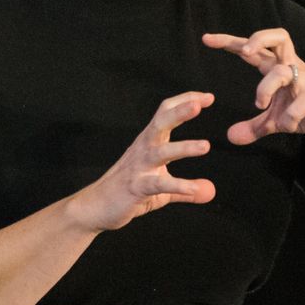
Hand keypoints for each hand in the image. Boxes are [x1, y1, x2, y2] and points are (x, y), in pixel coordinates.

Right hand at [68, 91, 216, 231]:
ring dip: (183, 147)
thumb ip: (185, 189)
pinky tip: (195, 188)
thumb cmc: (126, 192)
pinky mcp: (136, 187)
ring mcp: (138, 168)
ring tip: (205, 146)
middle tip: (199, 104)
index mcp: (149, 143)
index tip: (208, 97)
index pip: (165, 113)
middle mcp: (143, 150)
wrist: (95, 207)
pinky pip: (158, 184)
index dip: (185, 102)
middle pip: (161, 123)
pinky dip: (178, 185)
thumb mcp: (160, 190)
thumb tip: (210, 191)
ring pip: (160, 152)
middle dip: (180, 112)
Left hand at [202, 28, 304, 144]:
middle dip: (258, 39)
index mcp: (278, 68)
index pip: (254, 48)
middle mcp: (292, 68)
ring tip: (259, 105)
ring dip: (266, 88)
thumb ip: (254, 126)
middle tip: (243, 52)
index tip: (206, 38)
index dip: (230, 41)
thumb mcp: (277, 120)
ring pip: (283, 71)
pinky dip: (290, 115)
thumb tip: (230, 137)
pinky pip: (302, 101)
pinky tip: (286, 124)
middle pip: (278, 38)